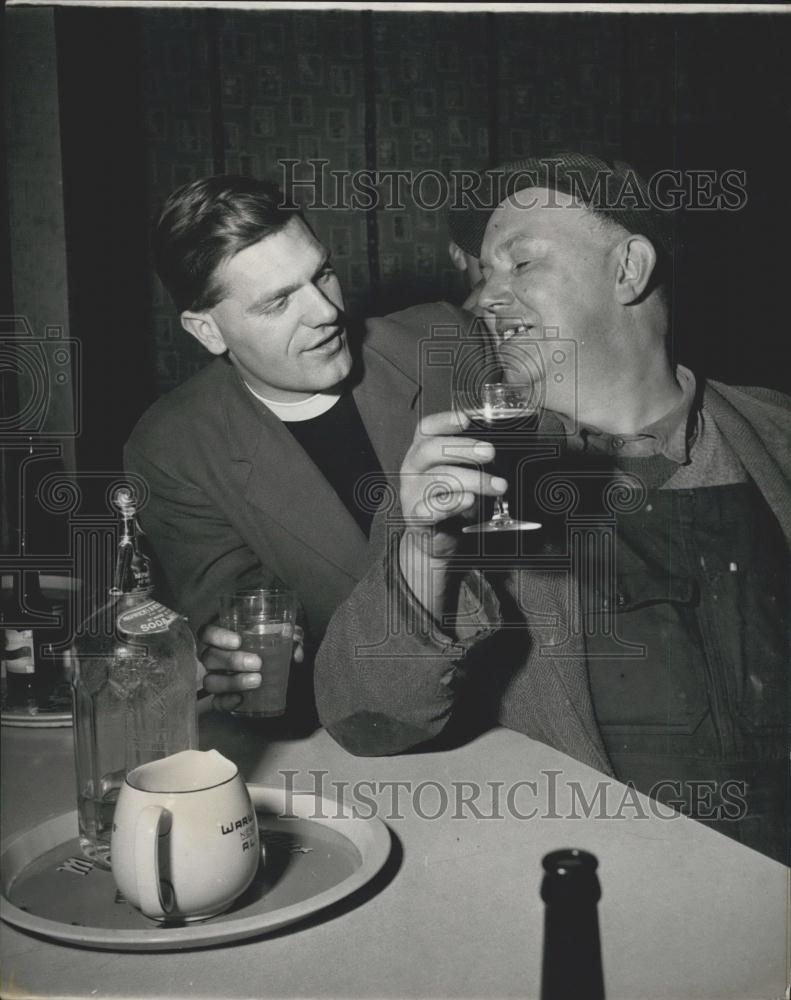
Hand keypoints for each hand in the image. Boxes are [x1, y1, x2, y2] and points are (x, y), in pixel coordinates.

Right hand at [198, 623, 304, 712]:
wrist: (275, 668)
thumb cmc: (272, 645)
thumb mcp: (281, 636)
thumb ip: (291, 637)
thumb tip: (296, 652)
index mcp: (223, 636)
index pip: (207, 632)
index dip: (217, 636)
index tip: (238, 641)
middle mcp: (214, 656)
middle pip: (209, 657)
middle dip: (232, 660)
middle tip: (257, 663)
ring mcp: (215, 677)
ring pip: (211, 681)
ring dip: (232, 681)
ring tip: (256, 680)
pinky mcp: (221, 697)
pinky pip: (216, 702)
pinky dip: (226, 702)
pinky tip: (241, 699)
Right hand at [398, 410, 505, 617]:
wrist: (435, 539)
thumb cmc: (450, 500)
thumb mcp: (460, 473)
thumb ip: (472, 459)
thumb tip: (504, 445)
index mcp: (422, 452)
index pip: (426, 429)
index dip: (444, 421)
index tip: (466, 420)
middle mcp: (413, 469)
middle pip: (431, 450)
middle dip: (463, 448)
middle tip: (490, 452)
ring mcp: (412, 494)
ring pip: (438, 479)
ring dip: (472, 480)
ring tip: (497, 486)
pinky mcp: (416, 518)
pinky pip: (430, 509)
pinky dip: (452, 504)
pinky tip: (469, 500)